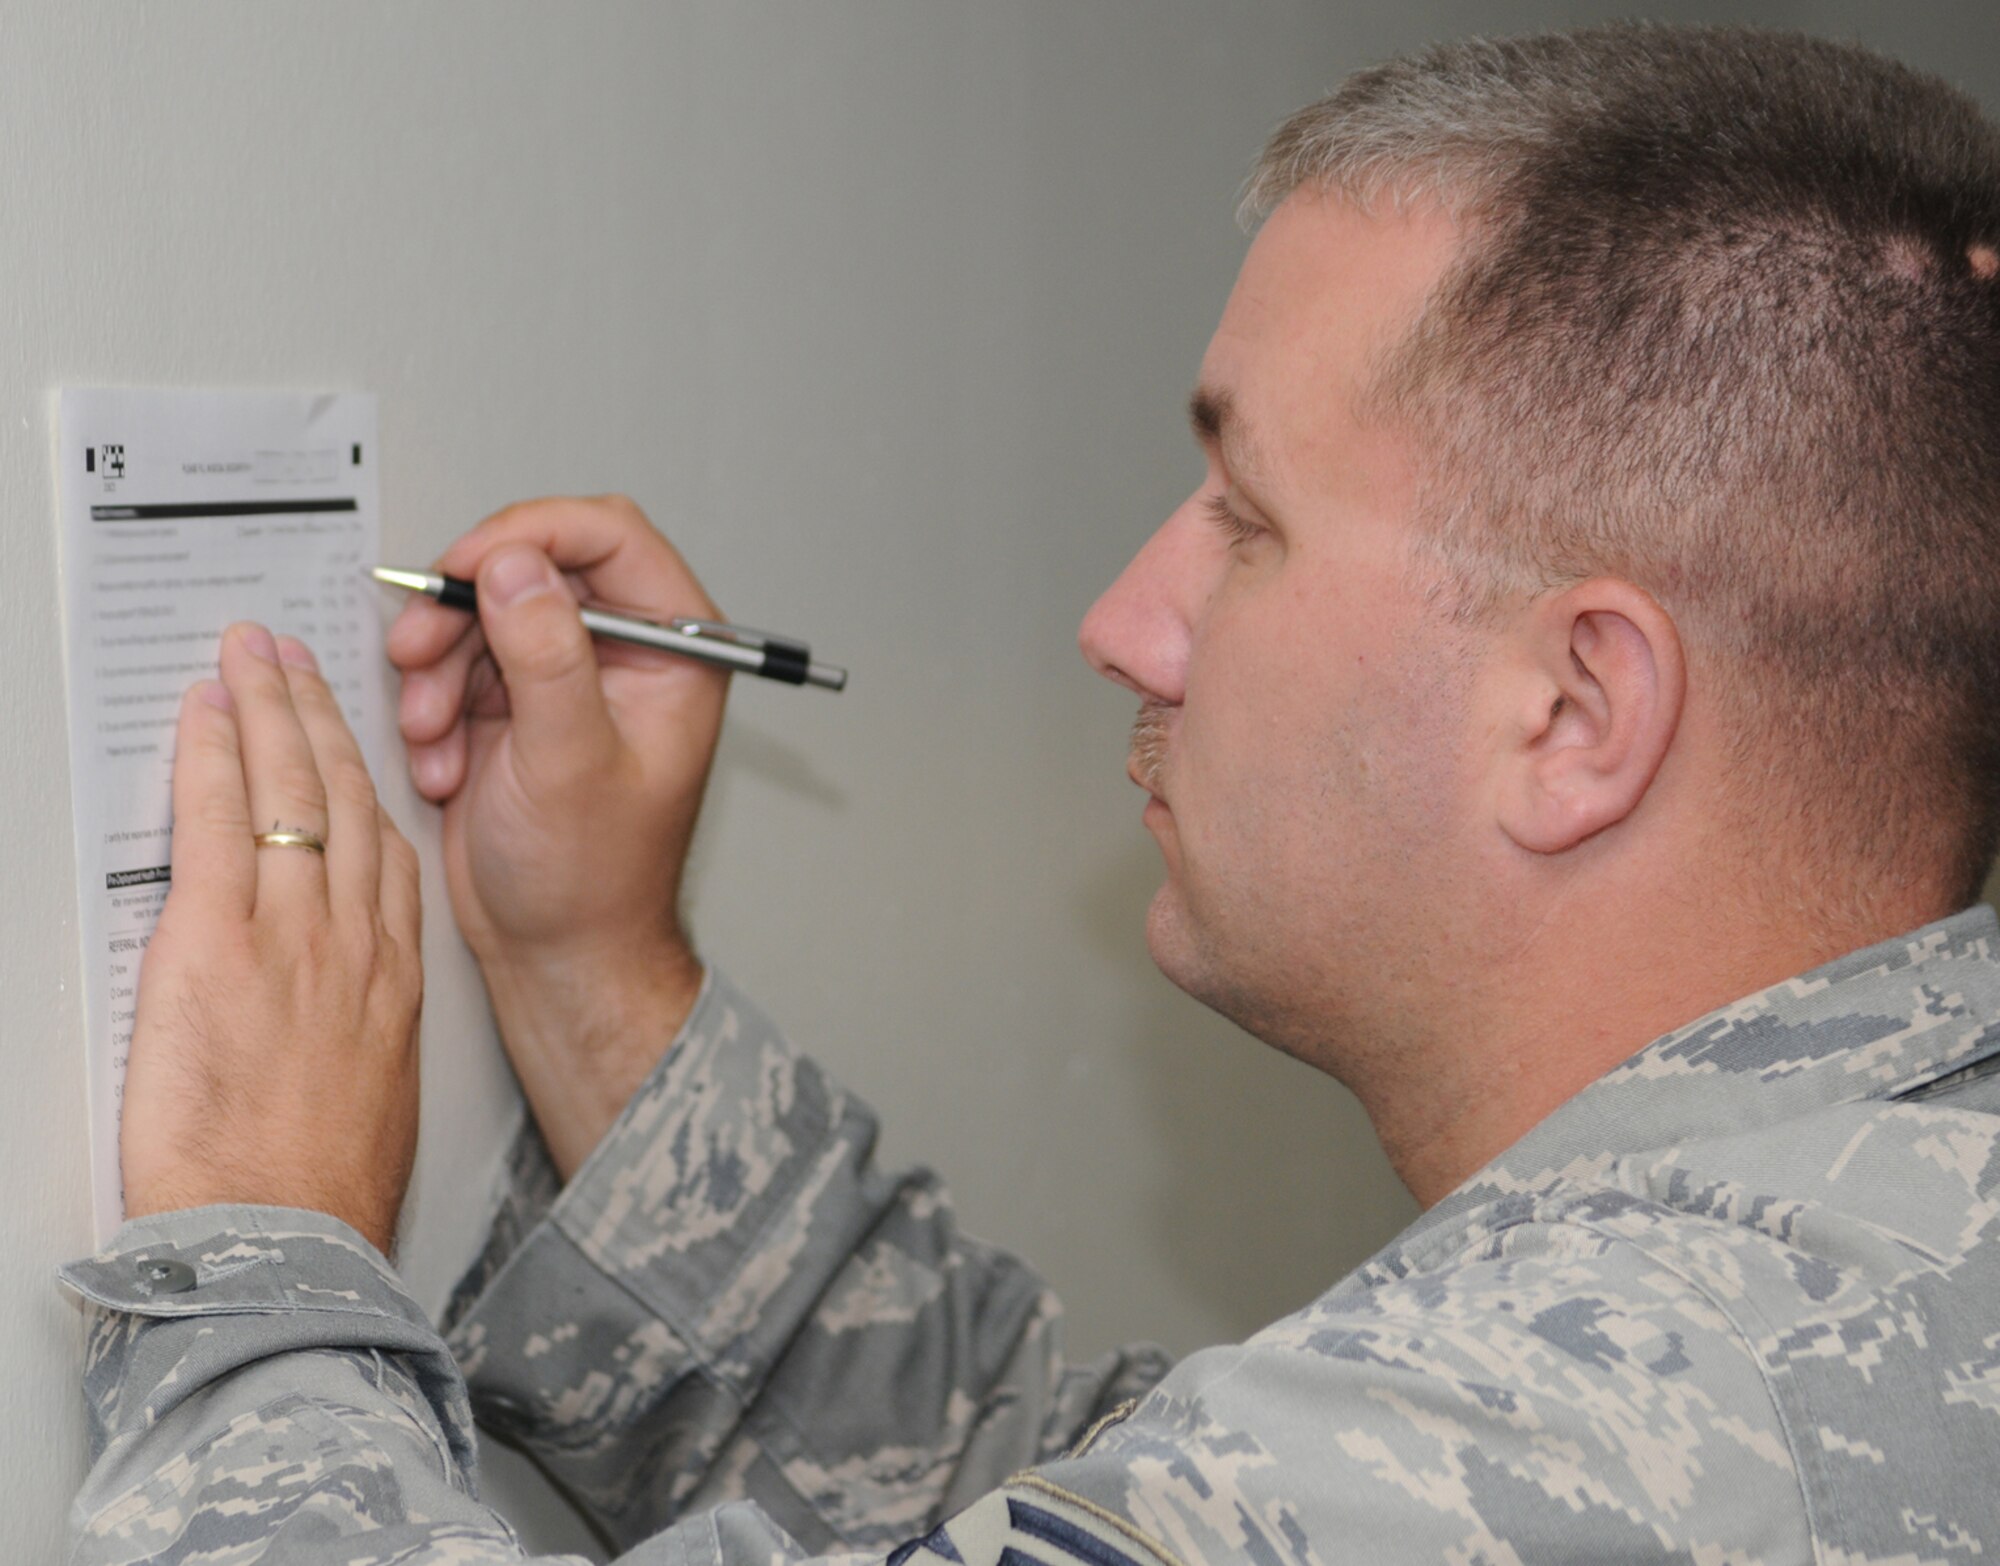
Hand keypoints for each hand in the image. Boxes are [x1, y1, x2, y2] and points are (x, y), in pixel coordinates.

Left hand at [122, 624, 422, 1255]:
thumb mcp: (370, 1105)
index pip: (386, 853)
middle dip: (319, 719)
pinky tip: (205, 717)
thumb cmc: (325, 1197)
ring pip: (289, 793)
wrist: (288, 1245)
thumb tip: (323, 1025)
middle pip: (347, 802)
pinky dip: (212, 758)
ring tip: (250, 659)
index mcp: (391, 981)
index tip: (348, 742)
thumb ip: (353, 1038)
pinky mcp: (218, 947)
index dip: (365, 780)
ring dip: (268, 712)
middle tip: (296, 663)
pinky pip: (218, 825)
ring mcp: (291, 937)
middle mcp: (354, 943)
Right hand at [385, 496, 725, 1176]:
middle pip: (532, 566)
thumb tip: (517, 563)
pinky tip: (443, 767)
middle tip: (419, 651)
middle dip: (464, 611)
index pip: (611, 536)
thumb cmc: (593, 879)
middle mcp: (625, 653)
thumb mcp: (569, 760)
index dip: (532, 532)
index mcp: (673, 654)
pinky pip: (456, 665)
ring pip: (483, 614)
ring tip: (432, 736)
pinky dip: (432, 708)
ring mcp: (567, 676)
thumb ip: (546, 655)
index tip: (468, 564)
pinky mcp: (516, 705)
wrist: (556, 953)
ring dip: (438, 668)